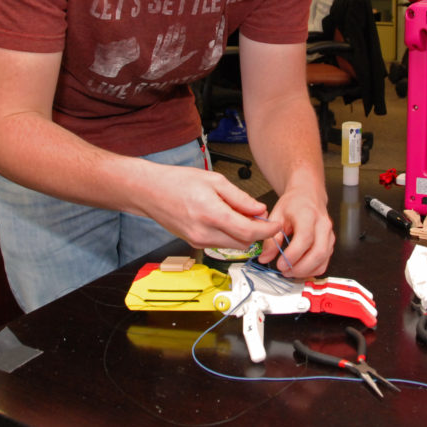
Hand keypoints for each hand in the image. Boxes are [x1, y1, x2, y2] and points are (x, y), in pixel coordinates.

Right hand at [142, 164, 279, 249]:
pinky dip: (230, 235)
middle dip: (257, 232)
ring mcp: (198, 241)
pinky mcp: (194, 243)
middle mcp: (204, 233)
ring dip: (243, 234)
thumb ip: (240, 198)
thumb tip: (260, 209)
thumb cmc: (178, 182)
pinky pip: (220, 244)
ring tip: (242, 214)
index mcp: (211, 214)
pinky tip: (227, 219)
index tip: (276, 225)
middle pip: (243, 242)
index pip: (248, 231)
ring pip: (233, 245)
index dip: (267, 230)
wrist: (150, 192)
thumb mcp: (215, 181)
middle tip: (260, 216)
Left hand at [258, 188, 333, 277]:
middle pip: (318, 252)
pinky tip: (300, 269)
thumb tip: (265, 257)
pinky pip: (324, 262)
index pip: (305, 238)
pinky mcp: (330, 243)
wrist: (308, 195)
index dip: (293, 255)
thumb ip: (271, 238)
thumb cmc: (294, 204)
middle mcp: (322, 225)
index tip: (280, 264)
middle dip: (300, 268)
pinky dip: (312, 270)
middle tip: (285, 271)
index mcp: (308, 214)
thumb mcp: (276, 215)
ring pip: (323, 260)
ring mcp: (329, 235)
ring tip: (290, 271)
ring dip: (306, 271)